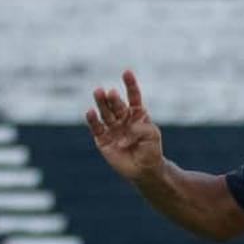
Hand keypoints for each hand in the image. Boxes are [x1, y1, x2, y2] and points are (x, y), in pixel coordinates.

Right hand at [85, 69, 163, 184]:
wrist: (144, 170)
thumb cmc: (151, 151)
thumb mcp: (152, 136)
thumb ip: (143, 127)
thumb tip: (129, 126)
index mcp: (136, 114)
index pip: (133, 97)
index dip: (130, 85)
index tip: (126, 72)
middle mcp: (122, 119)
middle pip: (117, 104)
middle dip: (113, 98)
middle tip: (111, 92)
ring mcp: (112, 128)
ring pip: (105, 113)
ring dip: (102, 103)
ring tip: (99, 92)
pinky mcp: (102, 139)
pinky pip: (97, 128)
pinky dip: (93, 120)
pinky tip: (90, 112)